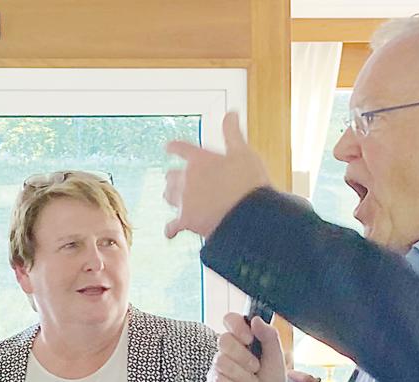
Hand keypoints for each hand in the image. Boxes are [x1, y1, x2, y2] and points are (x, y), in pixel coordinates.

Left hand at [163, 111, 271, 238]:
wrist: (250, 215)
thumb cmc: (249, 182)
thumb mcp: (243, 152)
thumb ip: (233, 133)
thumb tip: (232, 112)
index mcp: (199, 159)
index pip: (180, 148)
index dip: (174, 147)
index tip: (168, 147)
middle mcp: (186, 178)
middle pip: (170, 175)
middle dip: (174, 177)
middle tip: (178, 180)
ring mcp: (184, 200)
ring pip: (168, 196)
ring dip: (172, 197)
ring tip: (176, 199)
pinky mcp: (186, 221)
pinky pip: (171, 226)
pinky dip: (171, 228)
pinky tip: (170, 232)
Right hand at [208, 312, 287, 381]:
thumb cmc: (272, 381)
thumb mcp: (277, 357)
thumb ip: (269, 336)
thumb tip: (256, 319)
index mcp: (243, 338)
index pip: (230, 319)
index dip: (237, 327)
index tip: (250, 339)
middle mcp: (228, 349)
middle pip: (224, 340)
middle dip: (244, 358)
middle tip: (256, 368)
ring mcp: (219, 366)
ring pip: (222, 362)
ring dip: (244, 377)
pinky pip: (220, 381)